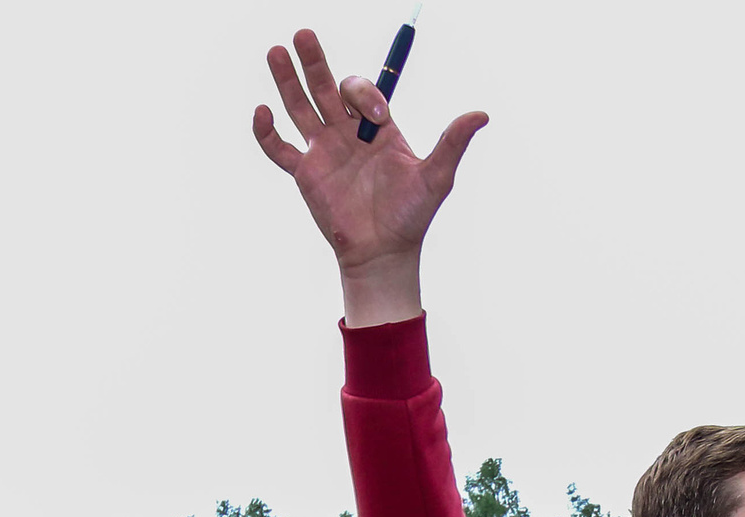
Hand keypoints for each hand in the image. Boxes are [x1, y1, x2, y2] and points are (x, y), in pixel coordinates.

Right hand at [252, 28, 487, 325]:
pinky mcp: (305, 173)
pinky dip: (266, 131)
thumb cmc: (411, 217)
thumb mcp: (436, 177)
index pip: (363, 93)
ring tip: (276, 50)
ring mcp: (324, 151)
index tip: (378, 114)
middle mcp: (348, 134)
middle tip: (304, 34)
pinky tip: (262, 110)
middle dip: (315, 61)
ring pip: (300, 106)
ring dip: (287, 79)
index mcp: (378, 129)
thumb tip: (482, 114)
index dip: (366, 94)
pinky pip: (278, 148)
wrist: (384, 253)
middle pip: (325, 88)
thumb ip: (452, 142)